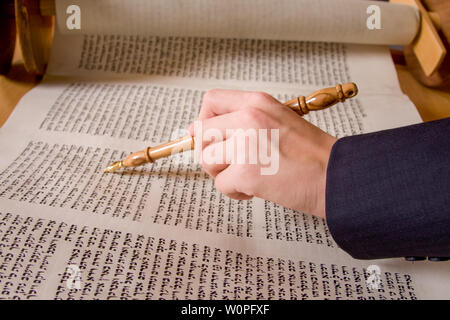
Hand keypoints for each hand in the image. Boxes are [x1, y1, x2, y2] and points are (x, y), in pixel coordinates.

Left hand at [188, 89, 336, 218]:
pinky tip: (255, 189)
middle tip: (232, 163)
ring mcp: (246, 144)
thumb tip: (193, 130)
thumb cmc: (308, 154)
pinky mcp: (246, 172)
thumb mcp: (276, 121)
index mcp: (257, 102)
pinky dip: (235, 192)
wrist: (336, 177)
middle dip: (211, 152)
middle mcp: (249, 117)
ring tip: (247, 176)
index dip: (204, 120)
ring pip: (206, 159)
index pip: (211, 101)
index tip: (210, 136)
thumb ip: (241, 120)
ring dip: (222, 173)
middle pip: (201, 133)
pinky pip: (221, 184)